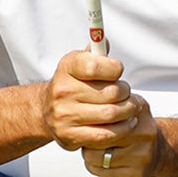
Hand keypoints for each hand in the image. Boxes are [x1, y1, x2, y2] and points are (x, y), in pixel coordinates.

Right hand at [41, 49, 156, 176]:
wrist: (46, 111)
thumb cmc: (71, 85)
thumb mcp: (79, 63)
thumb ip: (95, 53)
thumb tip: (104, 40)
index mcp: (66, 68)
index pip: (96, 66)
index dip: (114, 68)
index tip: (118, 72)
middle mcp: (62, 91)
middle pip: (110, 92)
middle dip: (127, 93)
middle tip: (128, 94)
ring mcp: (65, 115)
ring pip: (111, 114)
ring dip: (129, 111)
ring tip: (131, 108)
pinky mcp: (70, 136)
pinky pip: (106, 134)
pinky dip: (122, 129)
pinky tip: (126, 123)